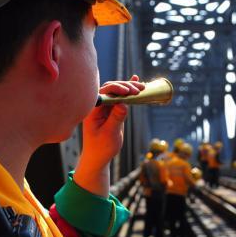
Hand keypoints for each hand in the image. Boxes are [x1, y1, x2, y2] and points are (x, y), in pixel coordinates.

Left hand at [75, 75, 144, 196]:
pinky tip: (135, 80)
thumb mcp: (109, 134)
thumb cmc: (101, 147)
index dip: (116, 89)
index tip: (127, 92)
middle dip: (125, 87)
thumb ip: (116, 118)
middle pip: (111, 89)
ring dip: (129, 88)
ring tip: (142, 87)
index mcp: (93, 110)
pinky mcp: (112, 110)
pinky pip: (120, 97)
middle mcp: (98, 105)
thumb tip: (123, 104)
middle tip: (138, 90)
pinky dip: (128, 90)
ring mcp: (105, 107)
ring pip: (117, 92)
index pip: (104, 93)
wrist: (98, 156)